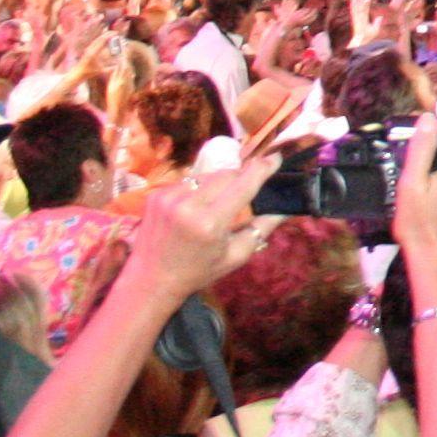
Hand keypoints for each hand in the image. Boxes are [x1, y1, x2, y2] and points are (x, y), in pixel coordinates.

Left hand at [124, 155, 281, 307]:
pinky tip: (193, 209)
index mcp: (211, 223)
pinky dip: (197, 190)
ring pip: (207, 176)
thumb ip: (262, 228)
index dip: (262, 168)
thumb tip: (285, 207)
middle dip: (240, 178)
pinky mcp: (156, 195)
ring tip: (215, 205)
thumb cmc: (198, 271)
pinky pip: (188, 182)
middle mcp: (188, 205)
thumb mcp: (235, 256)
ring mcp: (168, 197)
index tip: (276, 157)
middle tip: (245, 192)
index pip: (243, 185)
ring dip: (218, 184)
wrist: (151, 279)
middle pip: (227, 174)